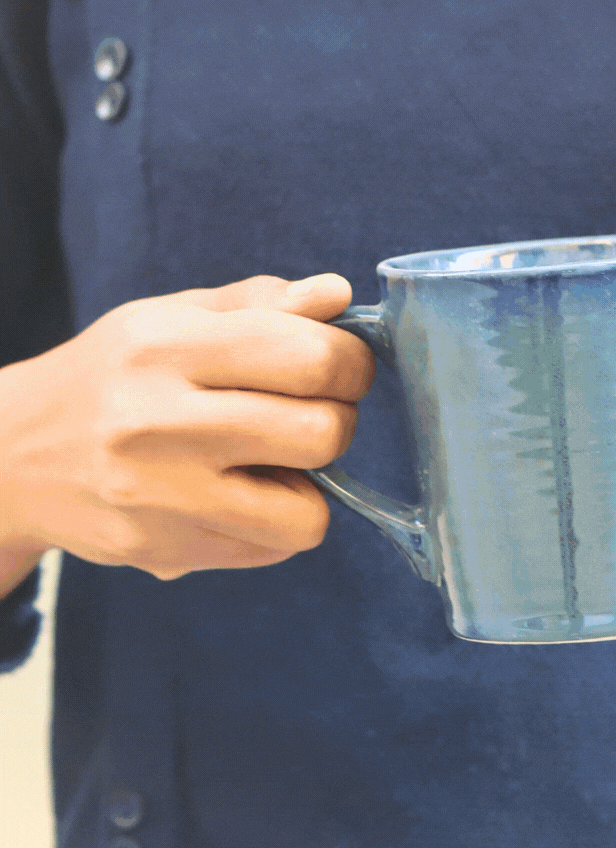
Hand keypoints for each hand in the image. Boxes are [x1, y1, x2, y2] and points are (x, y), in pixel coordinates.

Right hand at [0, 273, 374, 581]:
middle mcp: (159, 423)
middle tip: (310, 413)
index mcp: (166, 347)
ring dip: (310, 485)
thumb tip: (338, 296)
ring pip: (308, 513)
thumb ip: (260, 304)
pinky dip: (275, 522)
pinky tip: (237, 494)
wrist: (14, 456)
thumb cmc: (113, 376)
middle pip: (323, 433)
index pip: (310, 357)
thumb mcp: (171, 318)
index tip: (340, 365)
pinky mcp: (161, 551)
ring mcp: (160, 498)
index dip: (350, 362)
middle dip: (338, 420)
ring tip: (274, 462)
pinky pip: (272, 549)